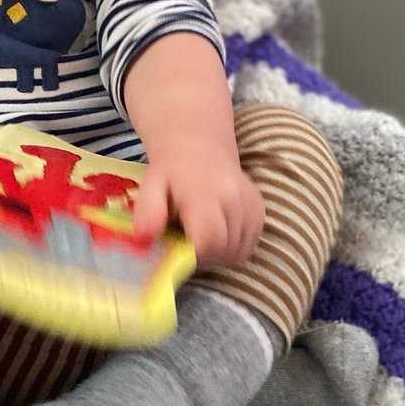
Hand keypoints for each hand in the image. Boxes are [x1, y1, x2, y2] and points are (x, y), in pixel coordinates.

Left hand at [131, 140, 264, 267]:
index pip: (208, 241)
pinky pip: (247, 247)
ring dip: (217, 254)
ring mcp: (252, 208)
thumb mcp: (150, 186)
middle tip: (186, 238)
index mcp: (207, 194)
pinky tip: (216, 230)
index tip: (179, 245)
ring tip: (200, 232)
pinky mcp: (260, 214)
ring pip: (237, 254)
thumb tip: (144, 241)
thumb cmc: (171, 172)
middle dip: (202, 256)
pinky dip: (230, 248)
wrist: (200, 150)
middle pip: (223, 252)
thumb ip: (147, 213)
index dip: (192, 254)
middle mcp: (236, 201)